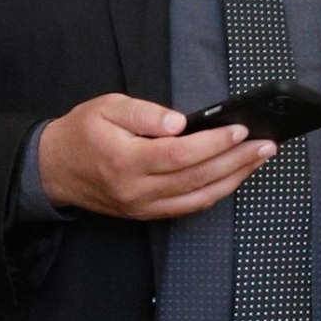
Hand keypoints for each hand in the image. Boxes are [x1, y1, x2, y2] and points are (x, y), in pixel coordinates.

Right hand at [35, 94, 273, 222]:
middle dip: (236, 160)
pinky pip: (188, 208)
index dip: (213, 143)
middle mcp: (135, 190)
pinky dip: (215, 193)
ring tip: (258, 159)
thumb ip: (144, 113)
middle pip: (196, 178)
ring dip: (233, 179)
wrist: (54, 169)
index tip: (240, 129)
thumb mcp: (106, 107)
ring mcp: (142, 206)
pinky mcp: (146, 213)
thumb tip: (180, 122)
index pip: (179, 155)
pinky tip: (234, 176)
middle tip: (266, 144)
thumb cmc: (81, 133)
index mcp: (124, 160)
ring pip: (198, 197)